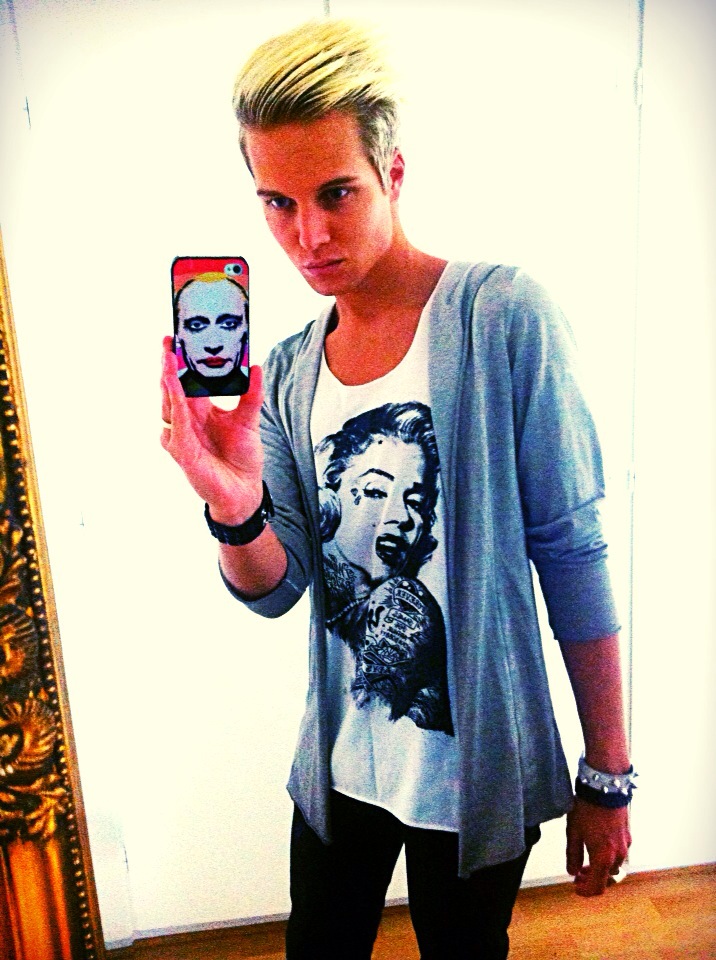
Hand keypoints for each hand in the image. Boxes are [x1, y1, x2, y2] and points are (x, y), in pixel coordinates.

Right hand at [160, 336, 264, 522]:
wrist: (245, 491)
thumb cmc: (242, 458)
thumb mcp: (249, 420)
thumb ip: (251, 394)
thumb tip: (255, 366)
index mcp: (199, 411)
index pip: (185, 382)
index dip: (180, 362)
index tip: (176, 339)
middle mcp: (187, 422)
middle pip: (171, 389)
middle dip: (168, 366)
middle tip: (168, 342)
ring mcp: (182, 437)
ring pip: (169, 405)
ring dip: (169, 384)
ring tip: (169, 362)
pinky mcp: (183, 453)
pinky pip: (177, 427)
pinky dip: (177, 409)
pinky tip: (178, 394)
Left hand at [566, 797, 630, 896]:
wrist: (605, 788)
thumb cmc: (587, 809)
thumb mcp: (573, 832)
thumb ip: (573, 854)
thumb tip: (572, 871)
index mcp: (603, 857)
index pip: (597, 886)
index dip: (586, 891)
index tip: (576, 887)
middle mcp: (618, 855)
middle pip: (607, 878)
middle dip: (592, 878)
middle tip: (578, 872)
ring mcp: (625, 845)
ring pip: (614, 866)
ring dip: (600, 868)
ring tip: (587, 859)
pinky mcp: (628, 836)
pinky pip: (618, 854)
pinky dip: (608, 857)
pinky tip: (597, 846)